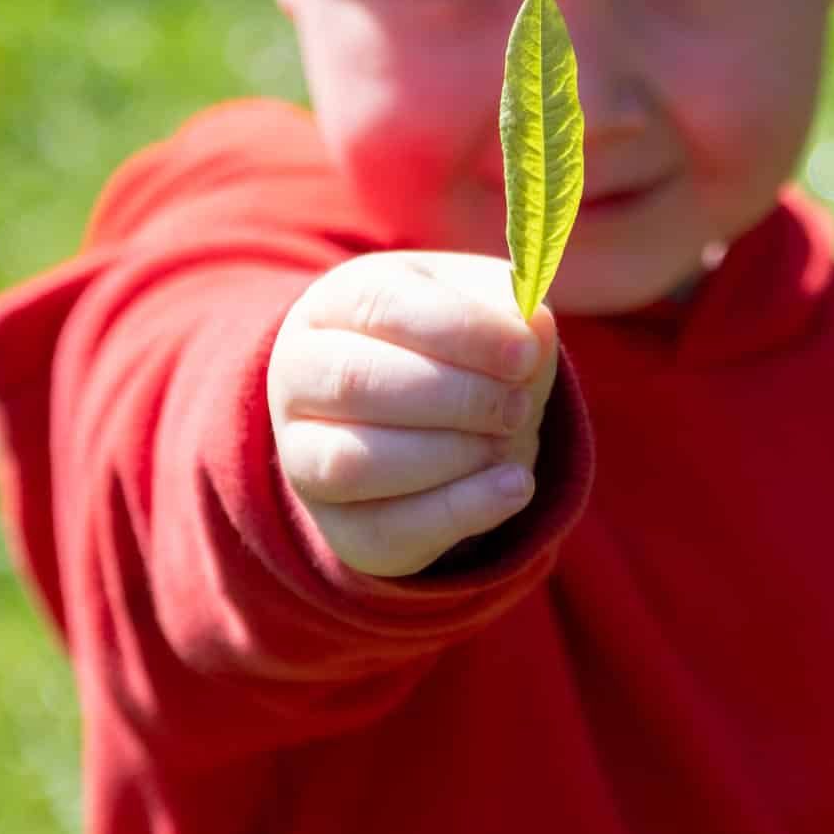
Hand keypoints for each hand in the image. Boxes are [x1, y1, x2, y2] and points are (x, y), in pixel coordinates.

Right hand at [268, 252, 558, 577]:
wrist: (436, 421)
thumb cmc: (455, 347)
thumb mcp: (486, 309)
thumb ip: (512, 309)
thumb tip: (534, 327)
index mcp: (335, 302)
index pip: (382, 305)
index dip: (459, 330)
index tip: (524, 354)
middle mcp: (299, 375)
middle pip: (356, 382)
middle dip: (455, 398)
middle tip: (518, 407)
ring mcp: (303, 455)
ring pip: (353, 463)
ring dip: (450, 455)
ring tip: (507, 443)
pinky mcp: (340, 524)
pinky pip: (386, 530)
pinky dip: (459, 511)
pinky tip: (515, 487)